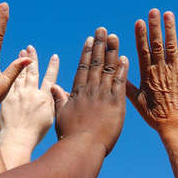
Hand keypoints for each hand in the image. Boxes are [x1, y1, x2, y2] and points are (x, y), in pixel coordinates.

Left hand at [0, 45, 58, 149]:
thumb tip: (62, 90)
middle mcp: (32, 93)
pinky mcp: (8, 97)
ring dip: (22, 61)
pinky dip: (12, 71)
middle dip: (33, 58)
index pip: (50, 78)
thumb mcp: (51, 117)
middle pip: (33, 71)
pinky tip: (12, 65)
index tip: (54, 56)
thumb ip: (56, 101)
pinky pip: (10, 81)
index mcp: (44, 98)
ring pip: (21, 74)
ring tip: (22, 51)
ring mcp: (19, 94)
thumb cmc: (35, 132)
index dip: (53, 66)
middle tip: (31, 47)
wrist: (17, 139)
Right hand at [52, 28, 127, 155]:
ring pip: (108, 68)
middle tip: (102, 29)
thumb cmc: (70, 135)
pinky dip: (122, 69)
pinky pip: (119, 82)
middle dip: (99, 44)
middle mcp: (91, 89)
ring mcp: (103, 95)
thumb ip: (59, 99)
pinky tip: (124, 58)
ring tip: (114, 36)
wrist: (82, 147)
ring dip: (111, 51)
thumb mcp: (61, 115)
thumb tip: (53, 87)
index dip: (87, 52)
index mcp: (78, 92)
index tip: (90, 39)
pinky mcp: (116, 103)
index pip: (84, 67)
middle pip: (96, 62)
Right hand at [126, 9, 177, 130]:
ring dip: (171, 29)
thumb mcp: (137, 102)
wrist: (177, 124)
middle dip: (155, 26)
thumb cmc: (155, 115)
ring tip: (168, 14)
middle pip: (158, 44)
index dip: (141, 35)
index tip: (139, 22)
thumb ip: (127, 87)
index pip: (144, 50)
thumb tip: (116, 76)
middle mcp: (161, 69)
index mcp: (148, 74)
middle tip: (154, 11)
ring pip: (173, 46)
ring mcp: (176, 71)